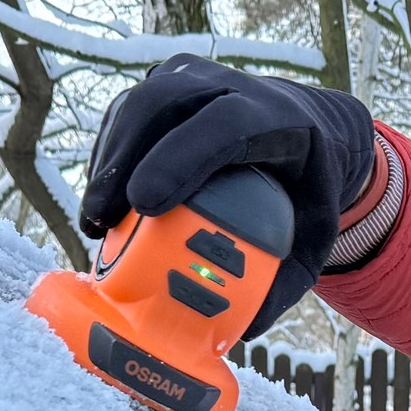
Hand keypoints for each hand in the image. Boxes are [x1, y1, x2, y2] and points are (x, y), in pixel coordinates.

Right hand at [79, 55, 377, 338]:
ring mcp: (195, 79)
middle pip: (164, 103)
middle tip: (101, 219)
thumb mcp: (314, 236)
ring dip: (106, 162)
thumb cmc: (307, 189)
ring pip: (137, 105)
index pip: (224, 126)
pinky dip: (108, 157)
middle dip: (122, 160)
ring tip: (96, 221)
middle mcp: (231, 86)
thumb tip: (239, 331)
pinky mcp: (168, 85)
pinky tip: (102, 202)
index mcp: (276, 118)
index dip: (180, 158)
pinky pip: (127, 114)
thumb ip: (285, 280)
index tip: (145, 205)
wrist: (313, 127)